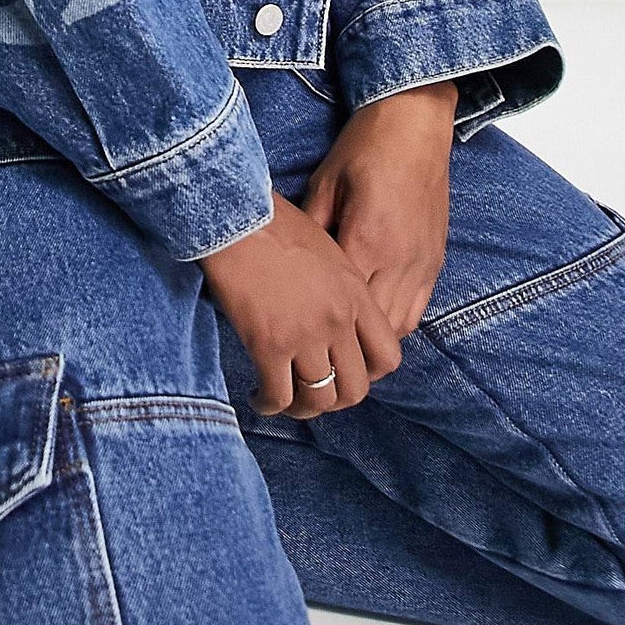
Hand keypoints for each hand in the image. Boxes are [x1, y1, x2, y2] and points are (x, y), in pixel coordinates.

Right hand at [198, 190, 402, 418]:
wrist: (236, 216)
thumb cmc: (274, 223)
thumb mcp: (326, 250)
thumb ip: (340, 288)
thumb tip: (333, 319)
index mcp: (356, 294)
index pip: (388, 356)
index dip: (369, 374)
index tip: (346, 372)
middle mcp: (338, 320)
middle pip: (355, 389)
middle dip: (334, 399)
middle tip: (312, 392)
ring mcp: (306, 335)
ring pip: (318, 400)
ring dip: (302, 409)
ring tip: (283, 400)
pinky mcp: (270, 344)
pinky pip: (278, 396)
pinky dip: (268, 405)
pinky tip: (258, 397)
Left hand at [301, 81, 456, 338]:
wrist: (415, 122)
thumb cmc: (365, 148)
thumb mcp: (325, 183)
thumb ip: (312, 229)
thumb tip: (289, 265)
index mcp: (366, 242)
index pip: (342, 308)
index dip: (319, 330)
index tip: (295, 343)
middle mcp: (399, 261)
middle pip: (373, 330)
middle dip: (347, 349)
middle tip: (318, 360)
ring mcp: (422, 263)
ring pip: (400, 327)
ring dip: (373, 343)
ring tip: (344, 350)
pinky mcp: (435, 260)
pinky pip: (418, 309)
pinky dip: (397, 324)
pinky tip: (374, 322)